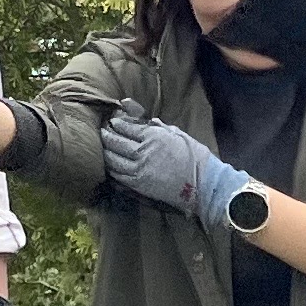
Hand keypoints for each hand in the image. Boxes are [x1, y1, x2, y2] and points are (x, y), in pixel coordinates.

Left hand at [97, 107, 252, 220]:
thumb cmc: (195, 157)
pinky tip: (109, 164)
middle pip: (115, 142)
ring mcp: (138, 170)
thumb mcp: (177, 134)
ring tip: (103, 147)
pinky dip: (111, 168)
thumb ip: (158, 126)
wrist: (204, 185)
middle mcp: (142, 152)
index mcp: (153, 136)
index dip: (117, 122)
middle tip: (102, 131)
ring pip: (112, 159)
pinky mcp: (138, 185)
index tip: (113, 120)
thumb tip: (145, 119)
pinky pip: (117, 175)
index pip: (126, 126)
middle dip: (106, 135)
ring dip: (105, 151)